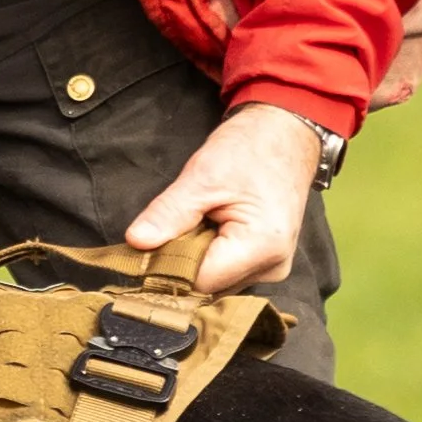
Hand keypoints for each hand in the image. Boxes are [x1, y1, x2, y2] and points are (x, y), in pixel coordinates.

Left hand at [126, 103, 323, 293]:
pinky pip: (228, 271)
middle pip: (208, 286)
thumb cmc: (251, 149)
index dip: (168, 265)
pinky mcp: (268, 263)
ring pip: (216, 281)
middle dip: (182, 260)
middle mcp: (273, 267)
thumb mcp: (202, 176)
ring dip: (197, 257)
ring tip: (198, 221)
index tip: (148, 245)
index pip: (199, 280)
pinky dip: (211, 254)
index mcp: (262, 247)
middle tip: (174, 225)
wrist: (286, 136)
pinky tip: (210, 228)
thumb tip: (136, 241)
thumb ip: (168, 213)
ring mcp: (273, 268)